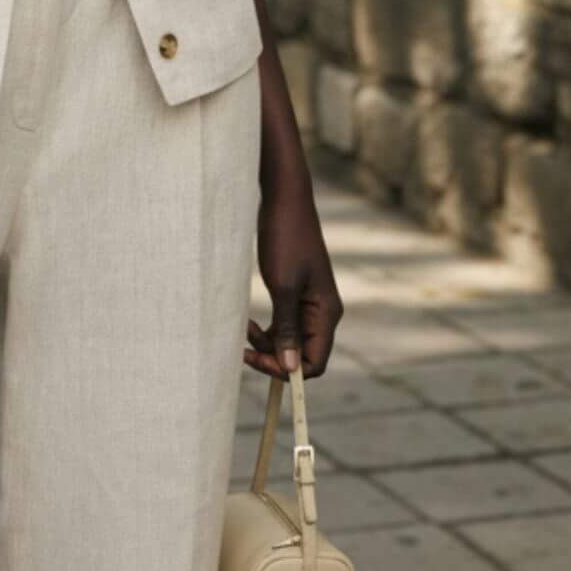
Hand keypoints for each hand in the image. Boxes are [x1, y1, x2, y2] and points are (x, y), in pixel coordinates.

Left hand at [245, 172, 342, 380]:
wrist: (284, 200)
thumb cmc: (285, 240)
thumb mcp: (283, 287)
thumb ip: (287, 330)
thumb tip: (291, 369)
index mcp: (327, 314)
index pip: (314, 363)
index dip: (286, 369)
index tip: (255, 357)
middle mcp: (323, 312)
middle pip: (302, 355)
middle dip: (273, 355)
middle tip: (243, 346)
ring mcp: (311, 303)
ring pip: (291, 341)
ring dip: (267, 342)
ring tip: (244, 328)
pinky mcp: (297, 293)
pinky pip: (285, 324)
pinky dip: (268, 328)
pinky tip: (248, 321)